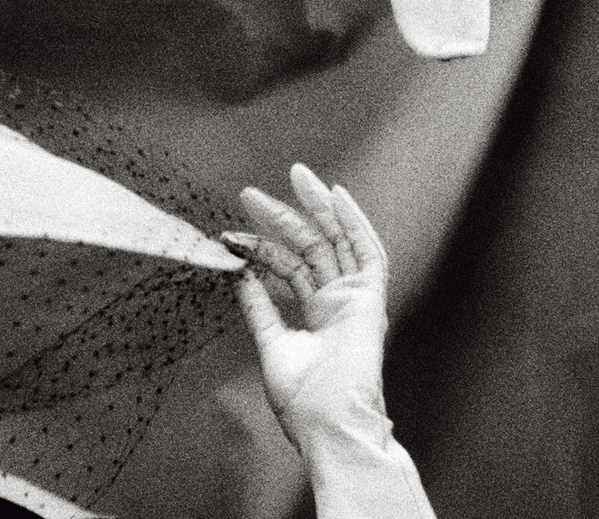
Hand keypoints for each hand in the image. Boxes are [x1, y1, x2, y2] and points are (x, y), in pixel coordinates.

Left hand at [221, 164, 390, 443]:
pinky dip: (354, 221)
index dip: (259, 247)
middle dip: (283, 216)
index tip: (228, 234)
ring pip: (335, 241)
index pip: (287, 268)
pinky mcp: (369, 299)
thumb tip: (239, 273)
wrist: (327, 424)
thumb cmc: (302, 400)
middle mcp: (338, 303)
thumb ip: (259, 308)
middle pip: (310, 247)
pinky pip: (367, 252)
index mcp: (317, 316)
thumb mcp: (270, 344)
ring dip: (316, 207)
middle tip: (249, 193)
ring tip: (295, 174)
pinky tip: (335, 194)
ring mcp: (355, 299)